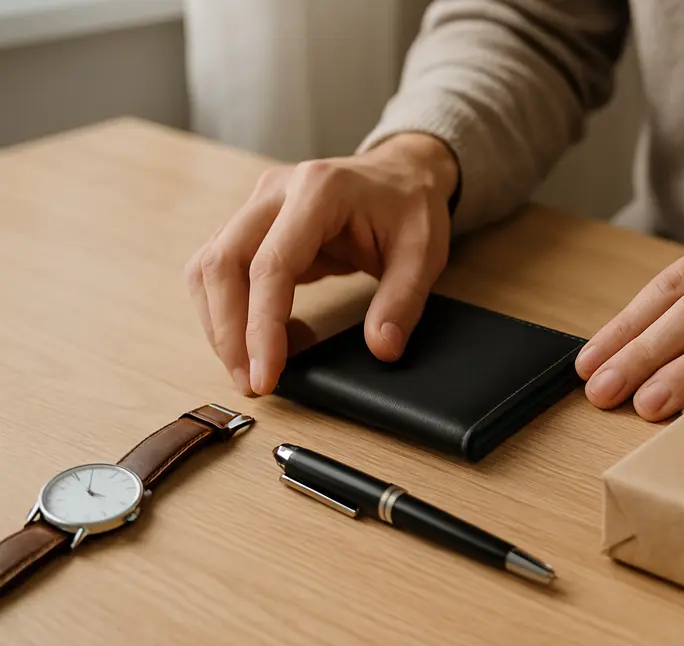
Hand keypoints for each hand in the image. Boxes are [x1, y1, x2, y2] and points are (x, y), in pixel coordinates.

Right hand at [185, 133, 458, 394]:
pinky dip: (233, 311)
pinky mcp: (252, 225)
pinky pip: (221, 270)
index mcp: (318, 190)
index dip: (261, 326)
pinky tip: (271, 338)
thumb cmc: (410, 208)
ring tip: (256, 368)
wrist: (401, 173)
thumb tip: (382, 347)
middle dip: (228, 332)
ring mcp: (257, 205)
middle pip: (221, 264)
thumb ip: (402, 302)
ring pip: (209, 267)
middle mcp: (275, 192)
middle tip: (252, 383)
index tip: (266, 374)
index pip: (270, 265)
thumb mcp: (423, 254)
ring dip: (221, 325)